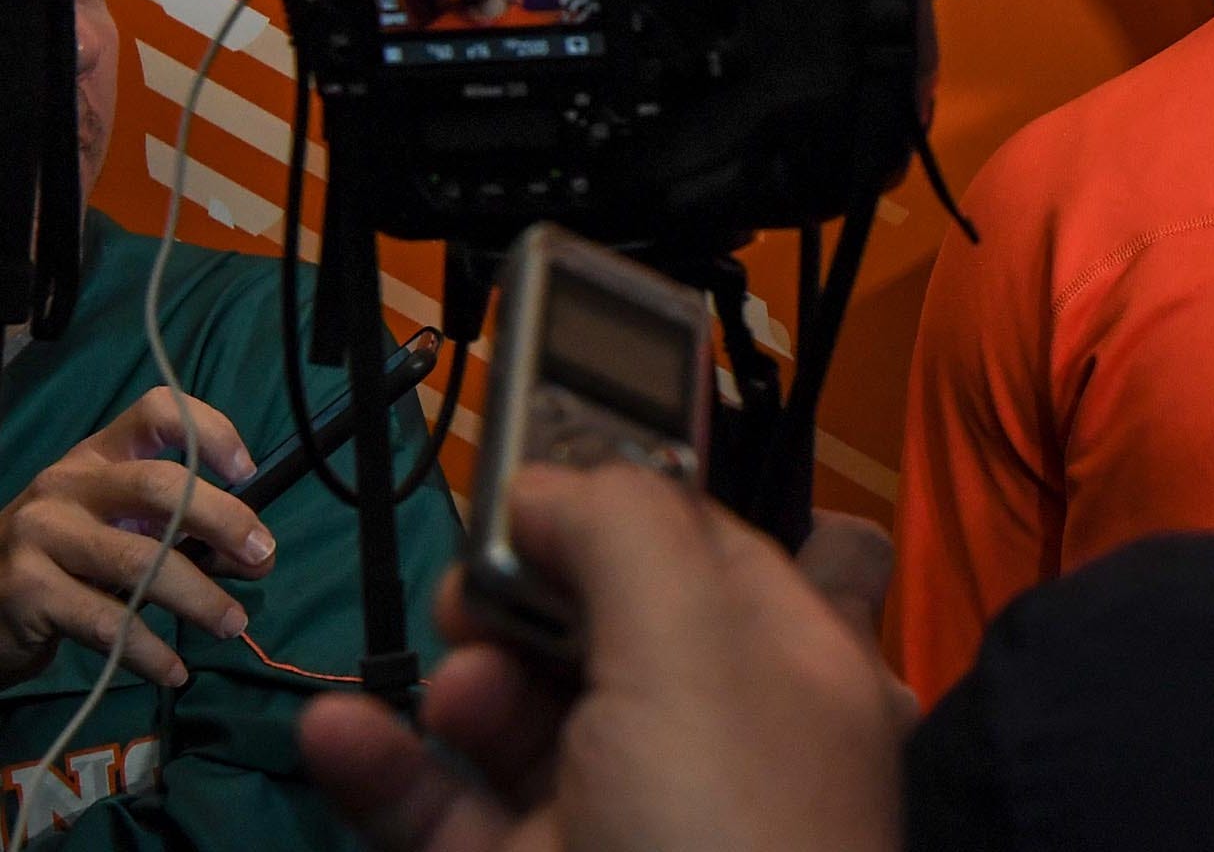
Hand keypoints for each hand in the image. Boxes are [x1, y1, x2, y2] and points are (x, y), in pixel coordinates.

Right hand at [0, 386, 273, 688]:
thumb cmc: (67, 560)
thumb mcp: (119, 528)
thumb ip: (182, 530)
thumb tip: (254, 554)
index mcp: (98, 456)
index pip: (157, 412)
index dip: (211, 431)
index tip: (248, 470)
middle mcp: (66, 485)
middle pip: (159, 485)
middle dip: (223, 519)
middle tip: (261, 556)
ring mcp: (41, 535)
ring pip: (139, 560)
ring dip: (199, 597)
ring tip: (232, 622)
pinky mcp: (28, 592)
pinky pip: (106, 622)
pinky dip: (150, 651)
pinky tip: (175, 670)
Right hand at [299, 466, 905, 851]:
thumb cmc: (721, 830)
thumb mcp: (696, 647)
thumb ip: (626, 531)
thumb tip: (549, 486)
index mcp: (792, 666)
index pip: (707, 542)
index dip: (618, 500)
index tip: (524, 480)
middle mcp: (714, 741)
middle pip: (604, 627)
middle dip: (526, 594)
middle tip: (478, 589)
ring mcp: (621, 827)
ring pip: (519, 722)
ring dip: (458, 679)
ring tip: (444, 676)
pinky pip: (447, 816)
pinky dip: (389, 770)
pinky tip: (337, 733)